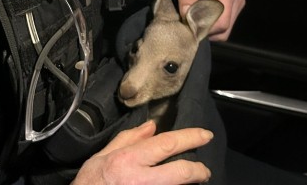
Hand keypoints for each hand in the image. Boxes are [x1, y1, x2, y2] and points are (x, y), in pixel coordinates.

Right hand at [73, 120, 212, 184]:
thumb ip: (128, 140)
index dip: (190, 137)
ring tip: (192, 181)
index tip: (205, 135)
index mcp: (129, 160)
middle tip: (204, 170)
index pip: (167, 143)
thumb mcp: (101, 157)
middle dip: (199, 170)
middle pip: (181, 171)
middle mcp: (141, 180)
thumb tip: (151, 126)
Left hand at [162, 0, 245, 41]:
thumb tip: (187, 17)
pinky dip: (211, 25)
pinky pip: (224, 26)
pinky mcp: (234, 6)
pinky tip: (200, 16)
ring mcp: (237, 2)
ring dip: (208, 28)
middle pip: (224, 28)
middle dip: (205, 28)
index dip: (205, 27)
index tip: (188, 23)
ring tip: (194, 17)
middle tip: (189, 21)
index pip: (222, 21)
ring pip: (225, 30)